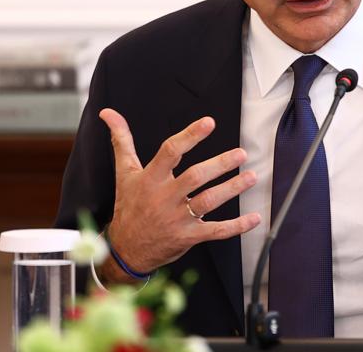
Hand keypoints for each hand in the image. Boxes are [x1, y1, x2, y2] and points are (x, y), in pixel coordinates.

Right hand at [100, 108, 260, 280]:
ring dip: (232, 189)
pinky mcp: (189, 237)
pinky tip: (254, 218)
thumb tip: (109, 113)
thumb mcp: (124, 173)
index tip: (208, 123)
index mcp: (150, 179)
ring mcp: (178, 219)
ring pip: (208, 202)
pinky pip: (215, 231)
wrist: (125, 250)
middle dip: (219, 165)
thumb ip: (122, 141)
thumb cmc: (129, 206)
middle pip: (194, 177)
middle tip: (240, 154)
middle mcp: (165, 197)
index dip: (190, 136)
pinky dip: (236, 226)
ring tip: (251, 177)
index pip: (170, 152)